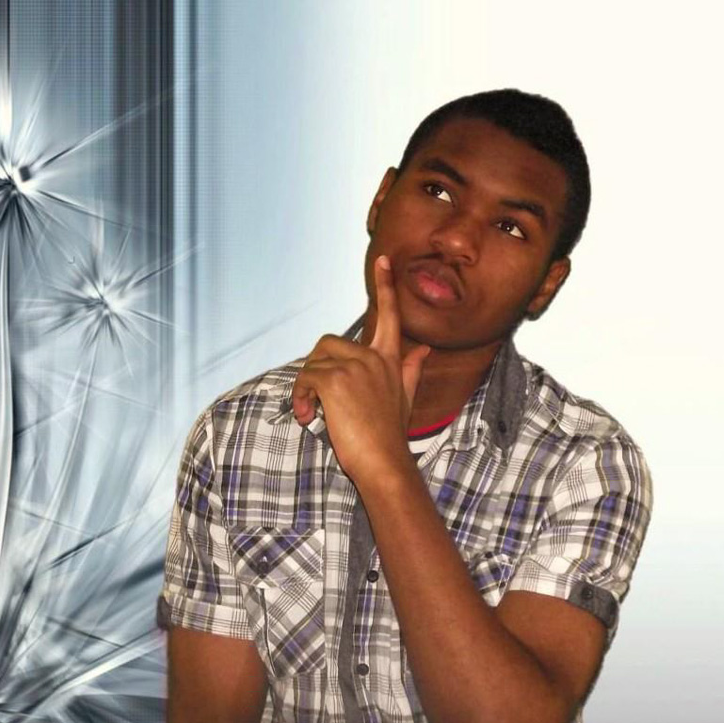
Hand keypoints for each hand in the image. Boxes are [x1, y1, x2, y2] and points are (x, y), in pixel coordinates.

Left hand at [292, 255, 430, 483]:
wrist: (384, 463)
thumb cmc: (390, 436)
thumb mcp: (405, 398)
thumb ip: (411, 368)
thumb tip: (425, 348)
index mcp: (390, 360)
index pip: (389, 316)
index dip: (386, 287)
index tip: (384, 260)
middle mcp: (374, 357)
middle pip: (329, 344)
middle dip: (316, 369)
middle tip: (315, 400)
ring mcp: (355, 367)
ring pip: (314, 362)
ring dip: (305, 387)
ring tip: (312, 413)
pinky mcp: (335, 380)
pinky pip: (305, 378)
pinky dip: (299, 397)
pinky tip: (308, 417)